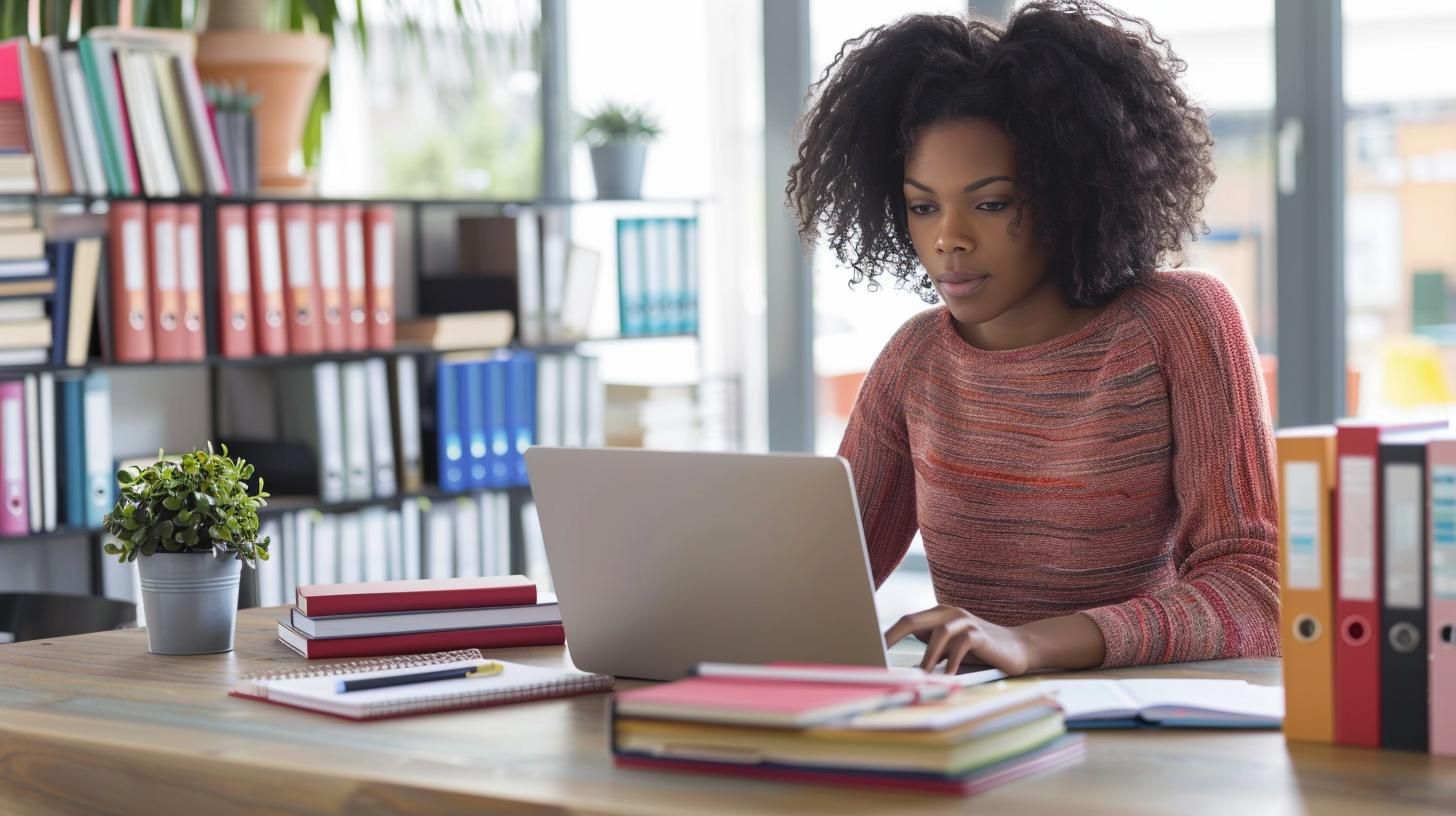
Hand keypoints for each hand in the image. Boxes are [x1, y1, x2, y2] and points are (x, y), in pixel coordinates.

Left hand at [884, 605, 1033, 676]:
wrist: (1018, 648)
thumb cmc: (979, 652)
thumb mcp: (950, 650)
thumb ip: (930, 650)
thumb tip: (902, 667)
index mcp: (937, 616)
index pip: (906, 622)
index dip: (887, 635)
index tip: (869, 648)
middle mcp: (948, 613)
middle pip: (913, 620)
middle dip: (892, 638)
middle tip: (877, 654)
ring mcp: (965, 621)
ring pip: (938, 633)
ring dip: (927, 656)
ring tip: (920, 675)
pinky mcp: (980, 633)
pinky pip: (962, 644)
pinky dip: (953, 661)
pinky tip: (948, 675)